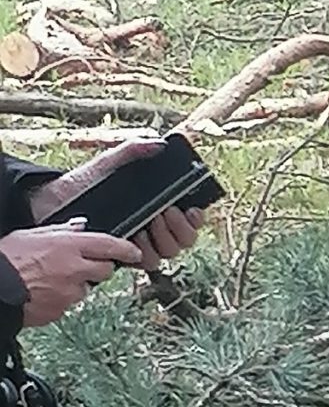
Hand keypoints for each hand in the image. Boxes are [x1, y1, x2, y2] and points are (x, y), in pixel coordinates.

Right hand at [0, 224, 144, 326]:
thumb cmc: (5, 259)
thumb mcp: (30, 235)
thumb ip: (60, 231)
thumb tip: (81, 227)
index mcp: (68, 246)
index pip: (109, 246)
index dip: (126, 249)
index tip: (134, 253)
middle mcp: (74, 269)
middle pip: (105, 271)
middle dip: (97, 268)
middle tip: (78, 266)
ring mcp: (70, 292)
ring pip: (85, 289)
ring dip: (75, 285)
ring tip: (48, 279)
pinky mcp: (62, 310)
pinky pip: (69, 304)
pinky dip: (60, 299)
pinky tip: (42, 292)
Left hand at [31, 137, 203, 268]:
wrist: (53, 202)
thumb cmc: (81, 183)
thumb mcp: (108, 163)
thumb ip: (132, 150)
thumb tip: (158, 143)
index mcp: (158, 207)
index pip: (191, 218)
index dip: (197, 217)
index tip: (191, 208)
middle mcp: (155, 229)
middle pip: (186, 239)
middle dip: (181, 227)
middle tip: (166, 211)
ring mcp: (141, 244)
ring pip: (170, 253)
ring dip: (164, 239)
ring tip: (149, 223)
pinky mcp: (126, 258)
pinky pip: (147, 263)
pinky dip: (145, 252)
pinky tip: (135, 238)